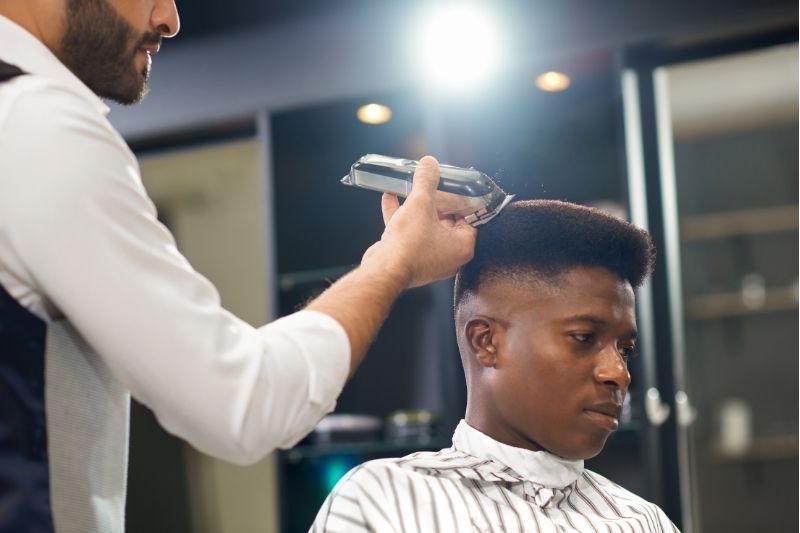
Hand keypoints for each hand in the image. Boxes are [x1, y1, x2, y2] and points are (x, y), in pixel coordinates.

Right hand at [361, 156, 476, 288]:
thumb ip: (427, 181)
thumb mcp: (421, 203)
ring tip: (408, 190)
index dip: (459, 200)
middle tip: (430, 188)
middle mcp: (449, 256)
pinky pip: (410, 235)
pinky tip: (390, 199)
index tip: (452, 188)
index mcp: (462, 246)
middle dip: (435, 203)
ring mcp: (429, 259)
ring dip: (416, 209)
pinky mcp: (410, 259)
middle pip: (446, 221)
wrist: (384, 269)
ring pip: (426, 228)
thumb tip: (429, 164)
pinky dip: (402, 218)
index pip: (468, 218)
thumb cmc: (409, 246)